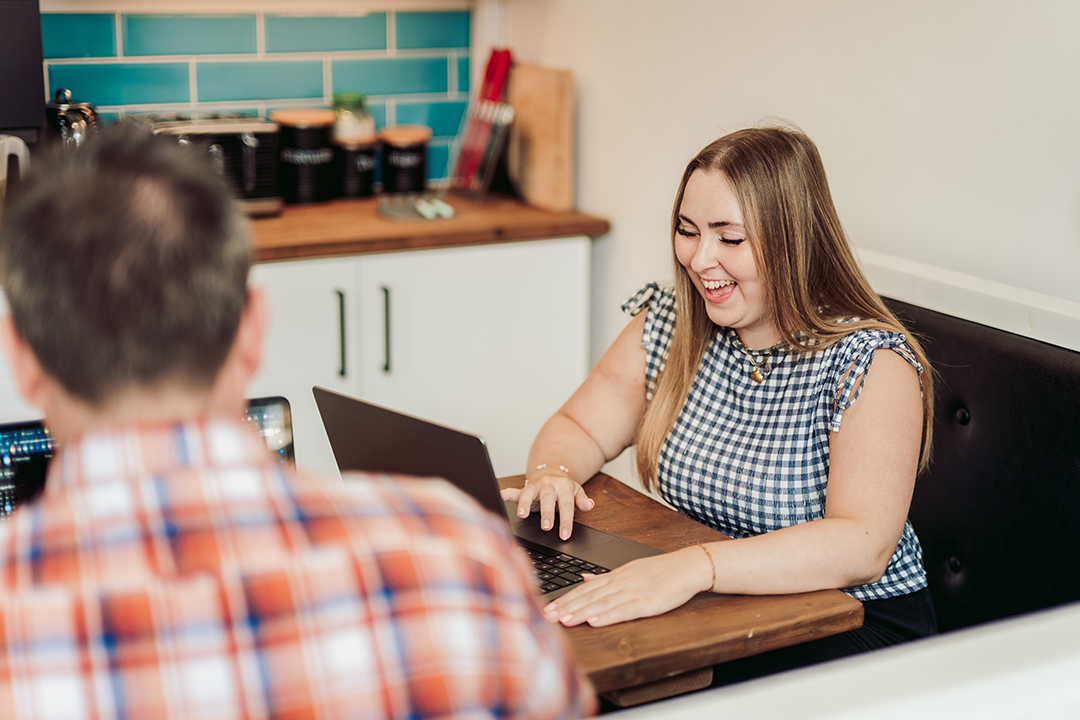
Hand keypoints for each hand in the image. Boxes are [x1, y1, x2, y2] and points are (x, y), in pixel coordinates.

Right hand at [499, 470, 594, 539]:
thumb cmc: (564, 488)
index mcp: (564, 486)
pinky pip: (515, 490)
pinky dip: (507, 493)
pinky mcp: (525, 488)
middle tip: (546, 527)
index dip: (566, 520)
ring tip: (522, 515)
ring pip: (530, 493)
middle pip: (548, 499)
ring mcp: (536, 486)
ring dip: (525, 504)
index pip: (566, 505)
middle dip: (546, 513)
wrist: (552, 471)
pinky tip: (501, 496)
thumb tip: (589, 505)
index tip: (564, 535)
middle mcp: (549, 485)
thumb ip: (581, 500)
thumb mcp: (576, 493)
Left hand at [541, 546, 712, 626]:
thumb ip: (606, 577)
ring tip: (564, 620)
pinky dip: (607, 616)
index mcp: (615, 576)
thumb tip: (585, 576)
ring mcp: (632, 592)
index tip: (548, 606)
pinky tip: (594, 621)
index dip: (565, 598)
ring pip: (601, 603)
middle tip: (546, 616)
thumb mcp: (629, 570)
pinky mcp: (645, 603)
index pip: (584, 588)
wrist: (685, 567)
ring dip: (581, 612)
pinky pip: (623, 610)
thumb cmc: (660, 571)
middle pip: (588, 596)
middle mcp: (619, 583)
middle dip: (566, 606)